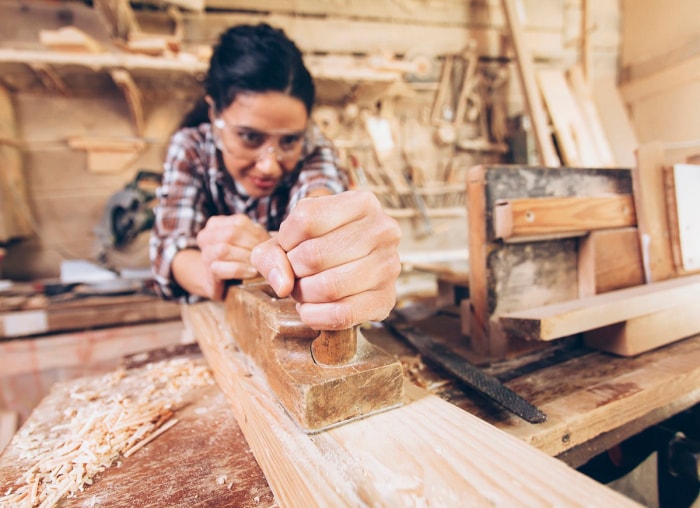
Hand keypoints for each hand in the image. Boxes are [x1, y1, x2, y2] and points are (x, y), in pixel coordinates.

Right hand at [196, 214, 269, 299]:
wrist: (224, 285)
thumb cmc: (243, 260)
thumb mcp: (252, 242)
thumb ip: (261, 235)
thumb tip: (282, 235)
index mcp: (216, 224)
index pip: (238, 222)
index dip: (256, 234)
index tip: (268, 245)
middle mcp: (206, 236)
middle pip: (230, 234)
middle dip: (251, 246)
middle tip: (265, 257)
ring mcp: (204, 255)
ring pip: (222, 250)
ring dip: (245, 258)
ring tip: (259, 265)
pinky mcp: (207, 274)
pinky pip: (219, 268)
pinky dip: (239, 270)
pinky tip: (252, 273)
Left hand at [251, 190, 401, 328]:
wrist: (352, 265)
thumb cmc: (317, 245)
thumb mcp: (288, 237)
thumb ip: (271, 254)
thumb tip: (283, 284)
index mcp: (362, 202)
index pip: (305, 219)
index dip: (285, 239)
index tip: (290, 246)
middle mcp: (383, 230)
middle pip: (313, 255)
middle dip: (293, 271)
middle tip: (295, 274)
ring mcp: (389, 265)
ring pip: (328, 287)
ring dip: (303, 295)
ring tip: (303, 290)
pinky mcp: (386, 299)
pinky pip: (341, 314)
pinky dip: (315, 316)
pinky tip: (311, 309)